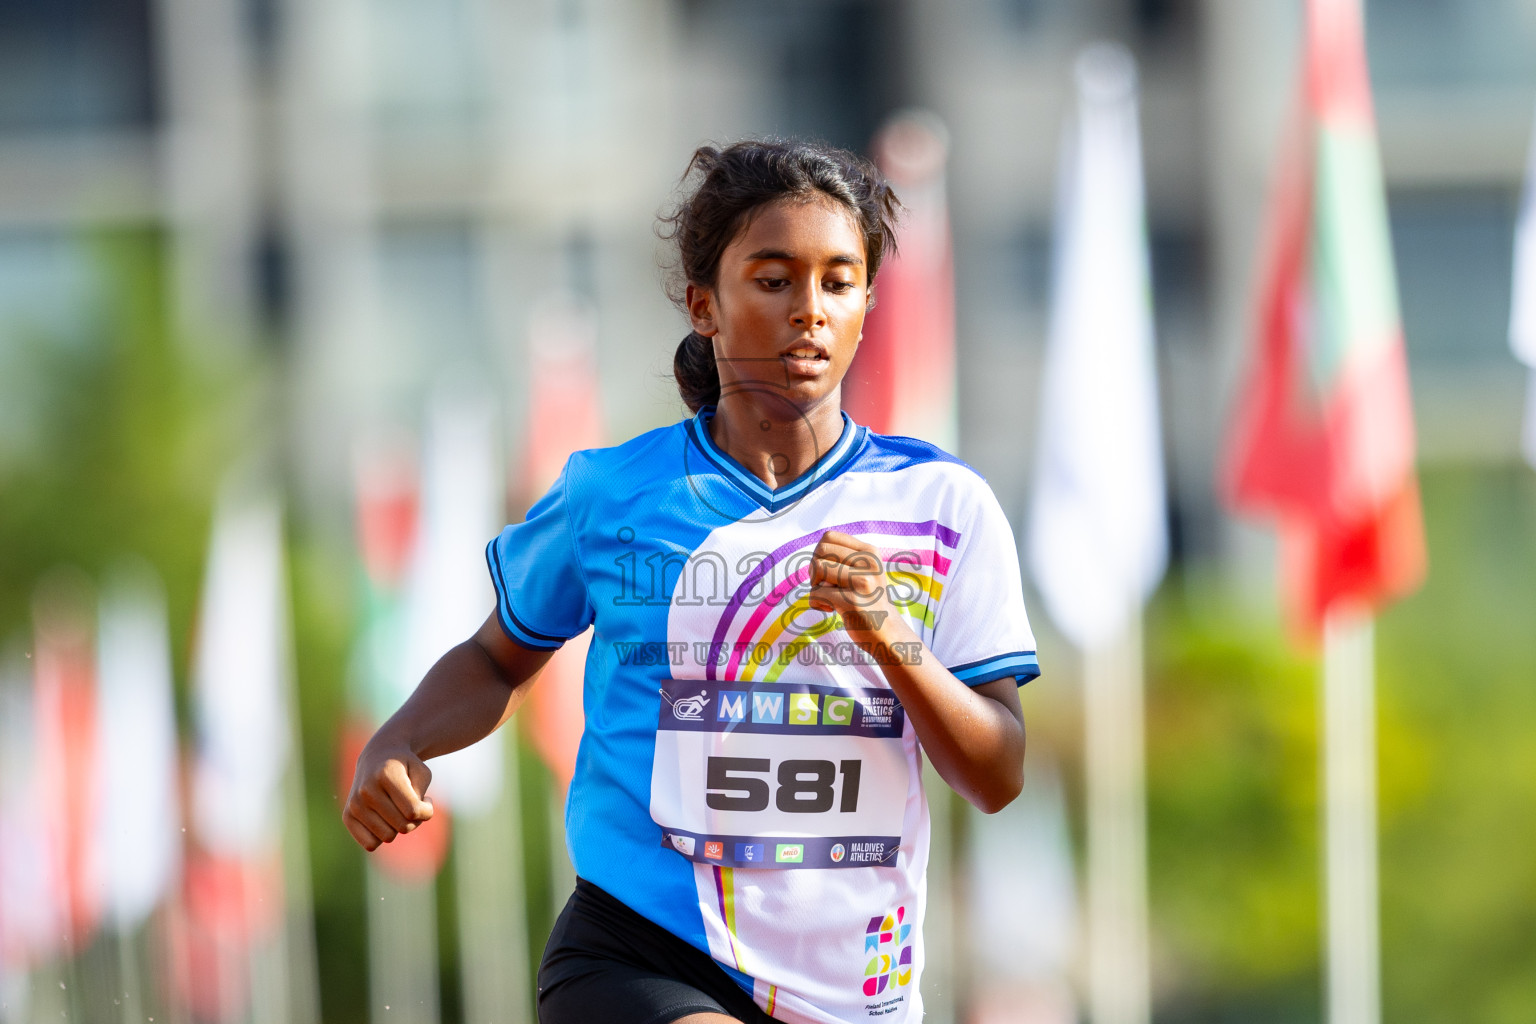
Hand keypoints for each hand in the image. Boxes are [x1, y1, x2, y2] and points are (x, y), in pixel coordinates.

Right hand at [343, 737, 434, 851]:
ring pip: (387, 837)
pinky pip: (370, 844)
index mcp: (386, 775)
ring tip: (398, 810)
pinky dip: (382, 837)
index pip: (413, 811)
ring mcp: (355, 804)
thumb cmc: (405, 768)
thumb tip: (409, 819)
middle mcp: (366, 790)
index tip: (427, 800)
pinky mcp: (347, 816)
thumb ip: (421, 796)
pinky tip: (385, 820)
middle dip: (415, 819)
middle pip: (403, 826)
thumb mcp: (422, 773)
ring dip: (398, 827)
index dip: (427, 810)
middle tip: (412, 804)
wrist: (377, 757)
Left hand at [807, 529, 903, 644]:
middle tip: (826, 585)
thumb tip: (815, 553)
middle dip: (815, 568)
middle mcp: (869, 564)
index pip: (829, 536)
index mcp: (870, 552)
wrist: (887, 631)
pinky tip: (831, 609)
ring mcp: (862, 583)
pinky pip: (815, 593)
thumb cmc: (867, 598)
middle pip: (820, 551)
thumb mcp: (864, 570)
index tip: (829, 571)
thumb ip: (843, 556)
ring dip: (815, 586)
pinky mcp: (851, 602)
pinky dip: (816, 603)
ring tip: (830, 597)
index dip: (820, 553)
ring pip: (817, 570)